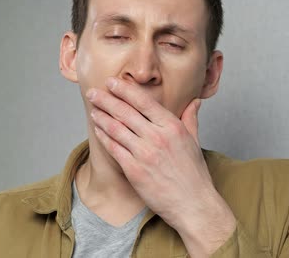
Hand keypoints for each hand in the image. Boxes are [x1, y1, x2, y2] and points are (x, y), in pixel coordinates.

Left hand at [86, 77, 235, 256]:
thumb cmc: (194, 174)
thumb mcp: (195, 141)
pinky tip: (98, 130)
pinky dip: (104, 137)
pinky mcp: (134, 170)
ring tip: (93, 109)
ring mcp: (144, 154)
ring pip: (116, 129)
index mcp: (172, 127)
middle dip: (106, 100)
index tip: (111, 82)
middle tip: (93, 92)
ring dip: (101, 117)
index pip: (143, 102)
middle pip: (125, 112)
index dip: (124, 90)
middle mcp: (157, 137)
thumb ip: (190, 118)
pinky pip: (114, 149)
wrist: (193, 204)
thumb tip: (194, 101)